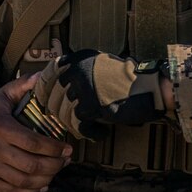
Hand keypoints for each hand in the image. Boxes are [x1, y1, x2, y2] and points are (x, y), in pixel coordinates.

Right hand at [0, 74, 72, 191]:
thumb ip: (24, 85)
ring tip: (58, 170)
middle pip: (30, 165)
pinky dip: (30, 191)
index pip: (32, 143)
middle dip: (54, 165)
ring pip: (22, 181)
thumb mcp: (4, 93)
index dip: (53, 148)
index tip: (68, 148)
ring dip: (46, 178)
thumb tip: (43, 76)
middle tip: (67, 160)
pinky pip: (10, 190)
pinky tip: (43, 185)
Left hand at [39, 50, 166, 140]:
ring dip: (75, 123)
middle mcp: (75, 70)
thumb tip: (53, 87)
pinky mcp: (89, 106)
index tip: (44, 101)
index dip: (43, 91)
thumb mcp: (97, 66)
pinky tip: (100, 131)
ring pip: (63, 113)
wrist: (147, 88)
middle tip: (73, 118)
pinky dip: (90, 132)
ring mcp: (81, 88)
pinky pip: (78, 125)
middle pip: (52, 97)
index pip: (47, 75)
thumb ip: (75, 72)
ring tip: (88, 125)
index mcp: (76, 59)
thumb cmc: (126, 79)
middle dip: (60, 111)